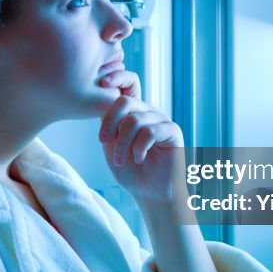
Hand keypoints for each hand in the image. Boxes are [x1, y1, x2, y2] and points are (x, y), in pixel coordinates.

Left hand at [98, 69, 184, 204]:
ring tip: (122, 161)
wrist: (149, 194)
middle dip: (109, 122)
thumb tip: (99, 102)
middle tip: (103, 141)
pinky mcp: (173, 132)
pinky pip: (150, 131)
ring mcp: (161, 120)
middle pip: (125, 101)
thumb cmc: (130, 172)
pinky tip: (139, 159)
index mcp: (133, 112)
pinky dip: (138, 147)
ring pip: (134, 120)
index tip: (102, 83)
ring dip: (122, 144)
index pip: (128, 83)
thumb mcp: (111, 145)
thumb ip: (107, 124)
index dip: (117, 77)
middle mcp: (148, 112)